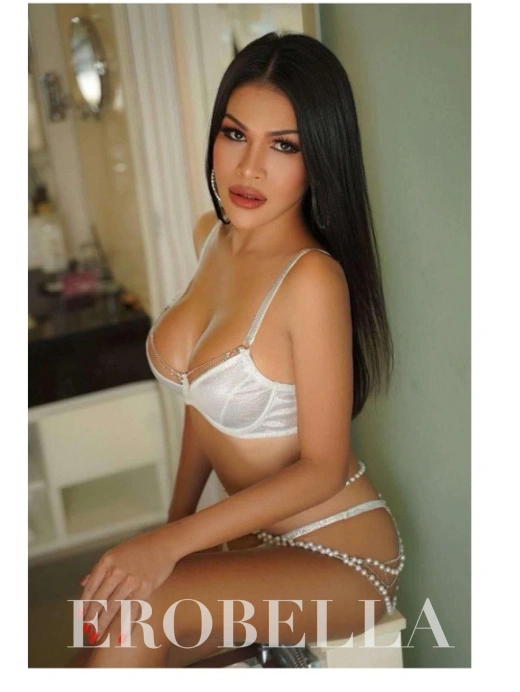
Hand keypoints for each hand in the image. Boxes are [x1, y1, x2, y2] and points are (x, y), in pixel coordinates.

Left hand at [79, 526, 177, 641]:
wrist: (165, 543)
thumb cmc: (140, 547)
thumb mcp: (116, 553)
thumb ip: (99, 569)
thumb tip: (82, 583)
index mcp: (107, 561)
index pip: (90, 587)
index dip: (84, 605)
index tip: (80, 617)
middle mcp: (116, 570)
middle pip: (100, 600)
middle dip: (91, 618)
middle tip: (86, 632)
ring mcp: (131, 580)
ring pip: (113, 607)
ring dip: (103, 624)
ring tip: (97, 636)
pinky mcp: (145, 588)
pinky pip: (132, 610)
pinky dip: (125, 625)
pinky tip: (120, 637)